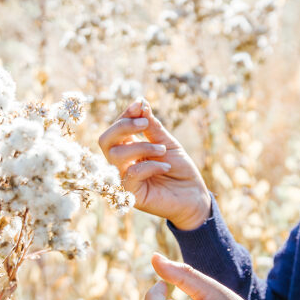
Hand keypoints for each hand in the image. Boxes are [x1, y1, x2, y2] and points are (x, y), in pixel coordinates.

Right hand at [97, 98, 211, 228]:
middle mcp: (122, 164)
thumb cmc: (180, 170)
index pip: (116, 129)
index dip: (125, 115)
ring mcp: (124, 180)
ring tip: (162, 151)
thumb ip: (152, 127)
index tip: (140, 104)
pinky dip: (150, 165)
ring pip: (116, 156)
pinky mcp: (131, 195)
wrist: (194, 195)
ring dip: (141, 147)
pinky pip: (131, 174)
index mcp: (128, 149)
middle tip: (145, 123)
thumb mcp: (167, 144)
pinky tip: (166, 167)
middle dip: (123, 127)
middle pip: (105, 140)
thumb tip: (141, 103)